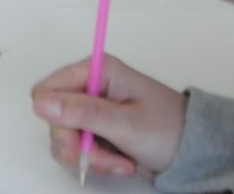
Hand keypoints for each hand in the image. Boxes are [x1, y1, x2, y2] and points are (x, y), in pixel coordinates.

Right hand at [31, 53, 187, 178]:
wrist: (193, 153)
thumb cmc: (168, 130)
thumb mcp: (126, 123)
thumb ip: (82, 113)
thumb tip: (40, 103)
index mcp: (98, 71)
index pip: (47, 90)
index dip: (57, 118)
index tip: (79, 138)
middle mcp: (91, 86)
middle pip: (53, 118)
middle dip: (76, 144)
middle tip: (103, 158)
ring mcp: (93, 110)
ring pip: (63, 137)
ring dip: (88, 157)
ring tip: (119, 162)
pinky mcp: (96, 130)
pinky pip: (77, 149)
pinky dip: (95, 162)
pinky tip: (119, 163)